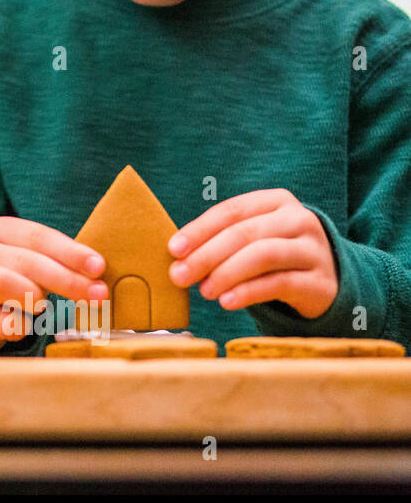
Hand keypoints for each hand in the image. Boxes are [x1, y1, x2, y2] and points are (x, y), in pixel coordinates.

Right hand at [0, 216, 108, 344]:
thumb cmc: (11, 281)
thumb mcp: (30, 261)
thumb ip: (57, 261)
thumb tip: (97, 273)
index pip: (37, 237)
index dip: (71, 252)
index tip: (99, 267)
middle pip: (27, 262)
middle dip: (67, 279)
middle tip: (97, 296)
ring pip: (7, 284)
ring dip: (36, 299)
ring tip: (43, 308)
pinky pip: (5, 322)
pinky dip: (22, 326)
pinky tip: (22, 324)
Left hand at [168, 188, 337, 317]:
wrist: (328, 281)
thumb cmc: (276, 256)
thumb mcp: (252, 239)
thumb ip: (220, 241)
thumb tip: (177, 259)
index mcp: (276, 201)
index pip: (231, 211)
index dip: (199, 230)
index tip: (174, 249)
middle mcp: (298, 219)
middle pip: (244, 233)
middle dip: (206, 255)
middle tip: (179, 276)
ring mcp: (313, 249)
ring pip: (263, 255)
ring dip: (226, 273)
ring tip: (204, 291)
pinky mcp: (320, 282)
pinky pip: (279, 284)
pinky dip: (248, 292)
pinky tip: (227, 301)